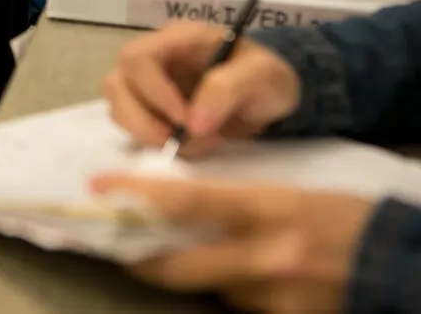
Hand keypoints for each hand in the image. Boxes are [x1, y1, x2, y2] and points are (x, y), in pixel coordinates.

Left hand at [91, 175, 375, 313]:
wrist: (399, 265)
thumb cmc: (343, 218)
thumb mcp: (288, 194)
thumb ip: (234, 201)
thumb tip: (181, 206)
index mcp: (266, 209)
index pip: (186, 201)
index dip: (135, 195)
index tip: (97, 186)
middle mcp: (263, 257)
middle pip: (176, 266)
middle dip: (142, 259)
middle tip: (123, 248)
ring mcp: (271, 297)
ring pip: (208, 289)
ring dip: (200, 274)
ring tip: (213, 255)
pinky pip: (238, 306)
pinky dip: (234, 291)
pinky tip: (255, 279)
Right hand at [102, 21, 300, 154]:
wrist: (270, 97)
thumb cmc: (267, 78)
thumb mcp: (263, 76)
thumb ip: (228, 89)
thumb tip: (192, 123)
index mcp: (179, 38)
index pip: (139, 58)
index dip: (153, 92)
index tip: (185, 121)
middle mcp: (155, 58)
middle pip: (117, 83)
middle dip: (141, 119)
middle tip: (174, 142)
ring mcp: (147, 84)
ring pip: (117, 106)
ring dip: (142, 131)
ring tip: (183, 143)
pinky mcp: (148, 109)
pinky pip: (130, 125)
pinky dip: (151, 141)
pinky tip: (185, 145)